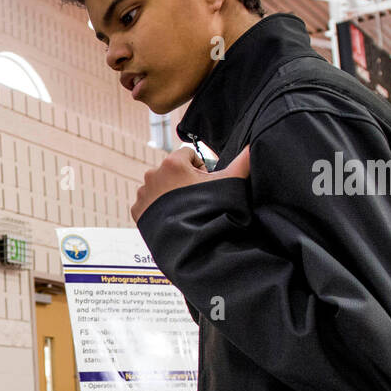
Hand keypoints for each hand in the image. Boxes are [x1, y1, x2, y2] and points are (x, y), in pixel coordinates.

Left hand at [131, 144, 250, 223]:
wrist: (193, 244)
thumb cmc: (212, 210)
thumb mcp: (230, 183)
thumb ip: (242, 162)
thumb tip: (253, 147)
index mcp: (172, 163)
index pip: (188, 155)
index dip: (200, 168)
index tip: (206, 183)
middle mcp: (153, 174)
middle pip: (172, 170)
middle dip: (184, 180)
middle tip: (196, 199)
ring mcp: (143, 193)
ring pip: (160, 186)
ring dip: (170, 193)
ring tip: (184, 210)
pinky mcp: (137, 210)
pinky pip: (148, 202)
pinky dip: (158, 207)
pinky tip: (172, 217)